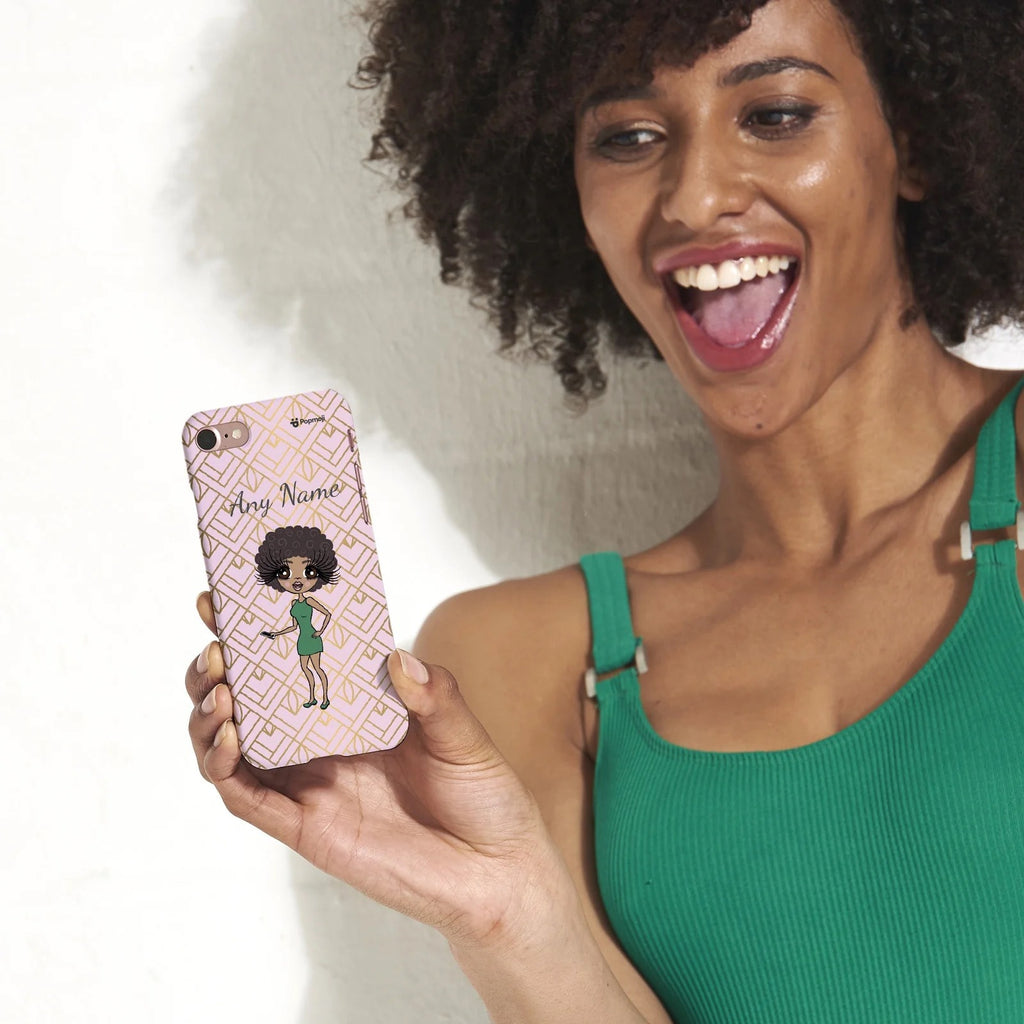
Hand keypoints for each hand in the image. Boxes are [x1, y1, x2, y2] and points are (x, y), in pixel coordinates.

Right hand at [185, 593, 563, 949]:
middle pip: (248, 700)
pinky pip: (246, 797)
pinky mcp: (305, 827)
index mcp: (356, 710)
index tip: (226, 597)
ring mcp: (309, 784)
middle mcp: (323, 743)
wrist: (497, 872)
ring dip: (209, 713)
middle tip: (217, 643)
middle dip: (219, 668)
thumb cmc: (484, 796)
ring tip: (220, 686)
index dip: (257, 632)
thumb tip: (396, 656)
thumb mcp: (464, 734)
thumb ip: (435, 696)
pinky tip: (230, 737)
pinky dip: (224, 767)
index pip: (296, 663)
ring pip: (232, 746)